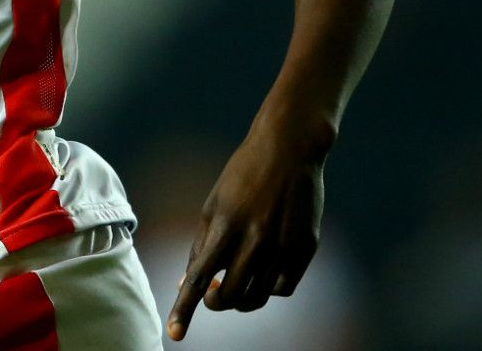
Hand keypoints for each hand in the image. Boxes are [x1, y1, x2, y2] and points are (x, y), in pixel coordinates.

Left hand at [166, 119, 325, 340]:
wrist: (289, 150)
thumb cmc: (242, 176)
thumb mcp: (213, 205)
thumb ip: (201, 245)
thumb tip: (185, 283)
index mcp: (225, 226)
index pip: (199, 278)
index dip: (185, 309)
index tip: (174, 334)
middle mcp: (256, 239)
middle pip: (229, 296)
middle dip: (214, 302)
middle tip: (210, 294)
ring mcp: (284, 246)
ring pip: (257, 298)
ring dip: (240, 299)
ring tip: (232, 284)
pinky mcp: (306, 249)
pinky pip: (282, 288)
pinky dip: (267, 289)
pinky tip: (260, 273)